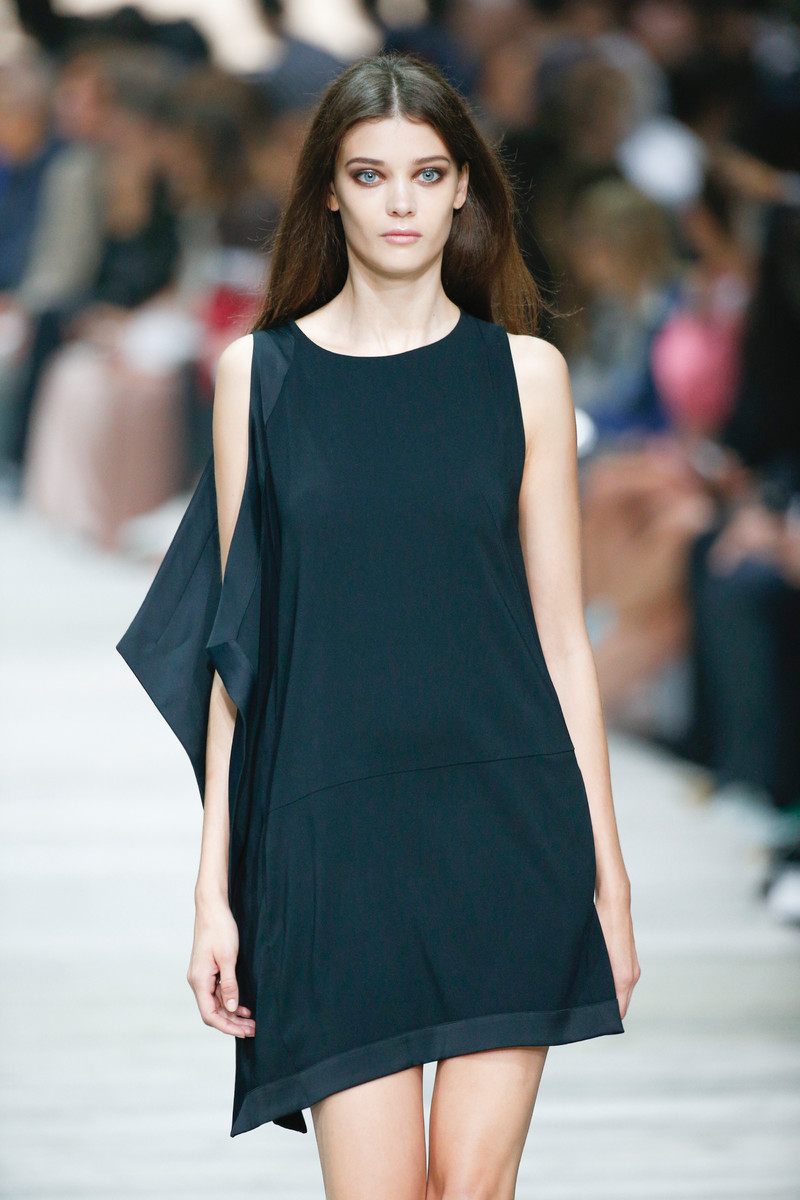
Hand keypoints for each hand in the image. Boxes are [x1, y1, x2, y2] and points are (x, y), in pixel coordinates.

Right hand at [187, 896, 255, 1037]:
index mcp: (199, 980)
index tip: (244, 1032)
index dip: (227, 1027)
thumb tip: (232, 1008)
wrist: (212, 907)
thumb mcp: (229, 958)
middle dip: (232, 1023)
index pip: (210, 1014)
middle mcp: (197, 981)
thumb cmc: (220, 928)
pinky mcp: (208, 970)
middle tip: (253, 1029)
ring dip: (232, 1013)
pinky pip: (218, 992)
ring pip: (216, 1003)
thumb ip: (230, 985)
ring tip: (251, 1021)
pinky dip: (230, 1000)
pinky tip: (243, 1006)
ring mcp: (202, 976)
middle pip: (213, 1011)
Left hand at [595, 890, 640, 1020]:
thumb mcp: (596, 953)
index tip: (592, 1020)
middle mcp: (632, 975)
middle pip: (621, 1002)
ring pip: (621, 991)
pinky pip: (622, 980)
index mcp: (624, 977)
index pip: (619, 1010)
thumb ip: (597, 977)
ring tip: (589, 995)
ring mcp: (632, 967)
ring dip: (609, 994)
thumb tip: (591, 995)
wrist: (615, 904)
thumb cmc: (604, 925)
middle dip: (607, 1008)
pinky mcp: (629, 960)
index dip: (607, 1017)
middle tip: (586, 1010)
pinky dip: (612, 984)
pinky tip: (597, 979)